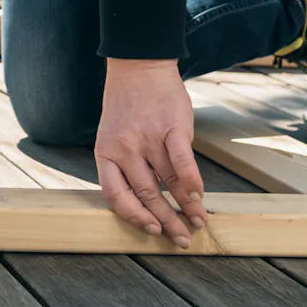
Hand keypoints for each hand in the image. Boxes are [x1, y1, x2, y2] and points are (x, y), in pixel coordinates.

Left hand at [95, 58, 209, 247]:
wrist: (139, 66)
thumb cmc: (128, 107)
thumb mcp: (114, 136)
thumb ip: (127, 166)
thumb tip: (148, 202)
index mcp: (106, 153)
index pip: (116, 195)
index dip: (134, 216)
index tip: (152, 229)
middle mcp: (125, 148)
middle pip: (146, 194)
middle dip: (167, 221)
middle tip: (182, 239)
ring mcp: (148, 137)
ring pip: (169, 182)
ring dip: (187, 206)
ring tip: (199, 221)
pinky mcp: (172, 127)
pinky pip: (183, 161)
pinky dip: (192, 182)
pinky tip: (200, 196)